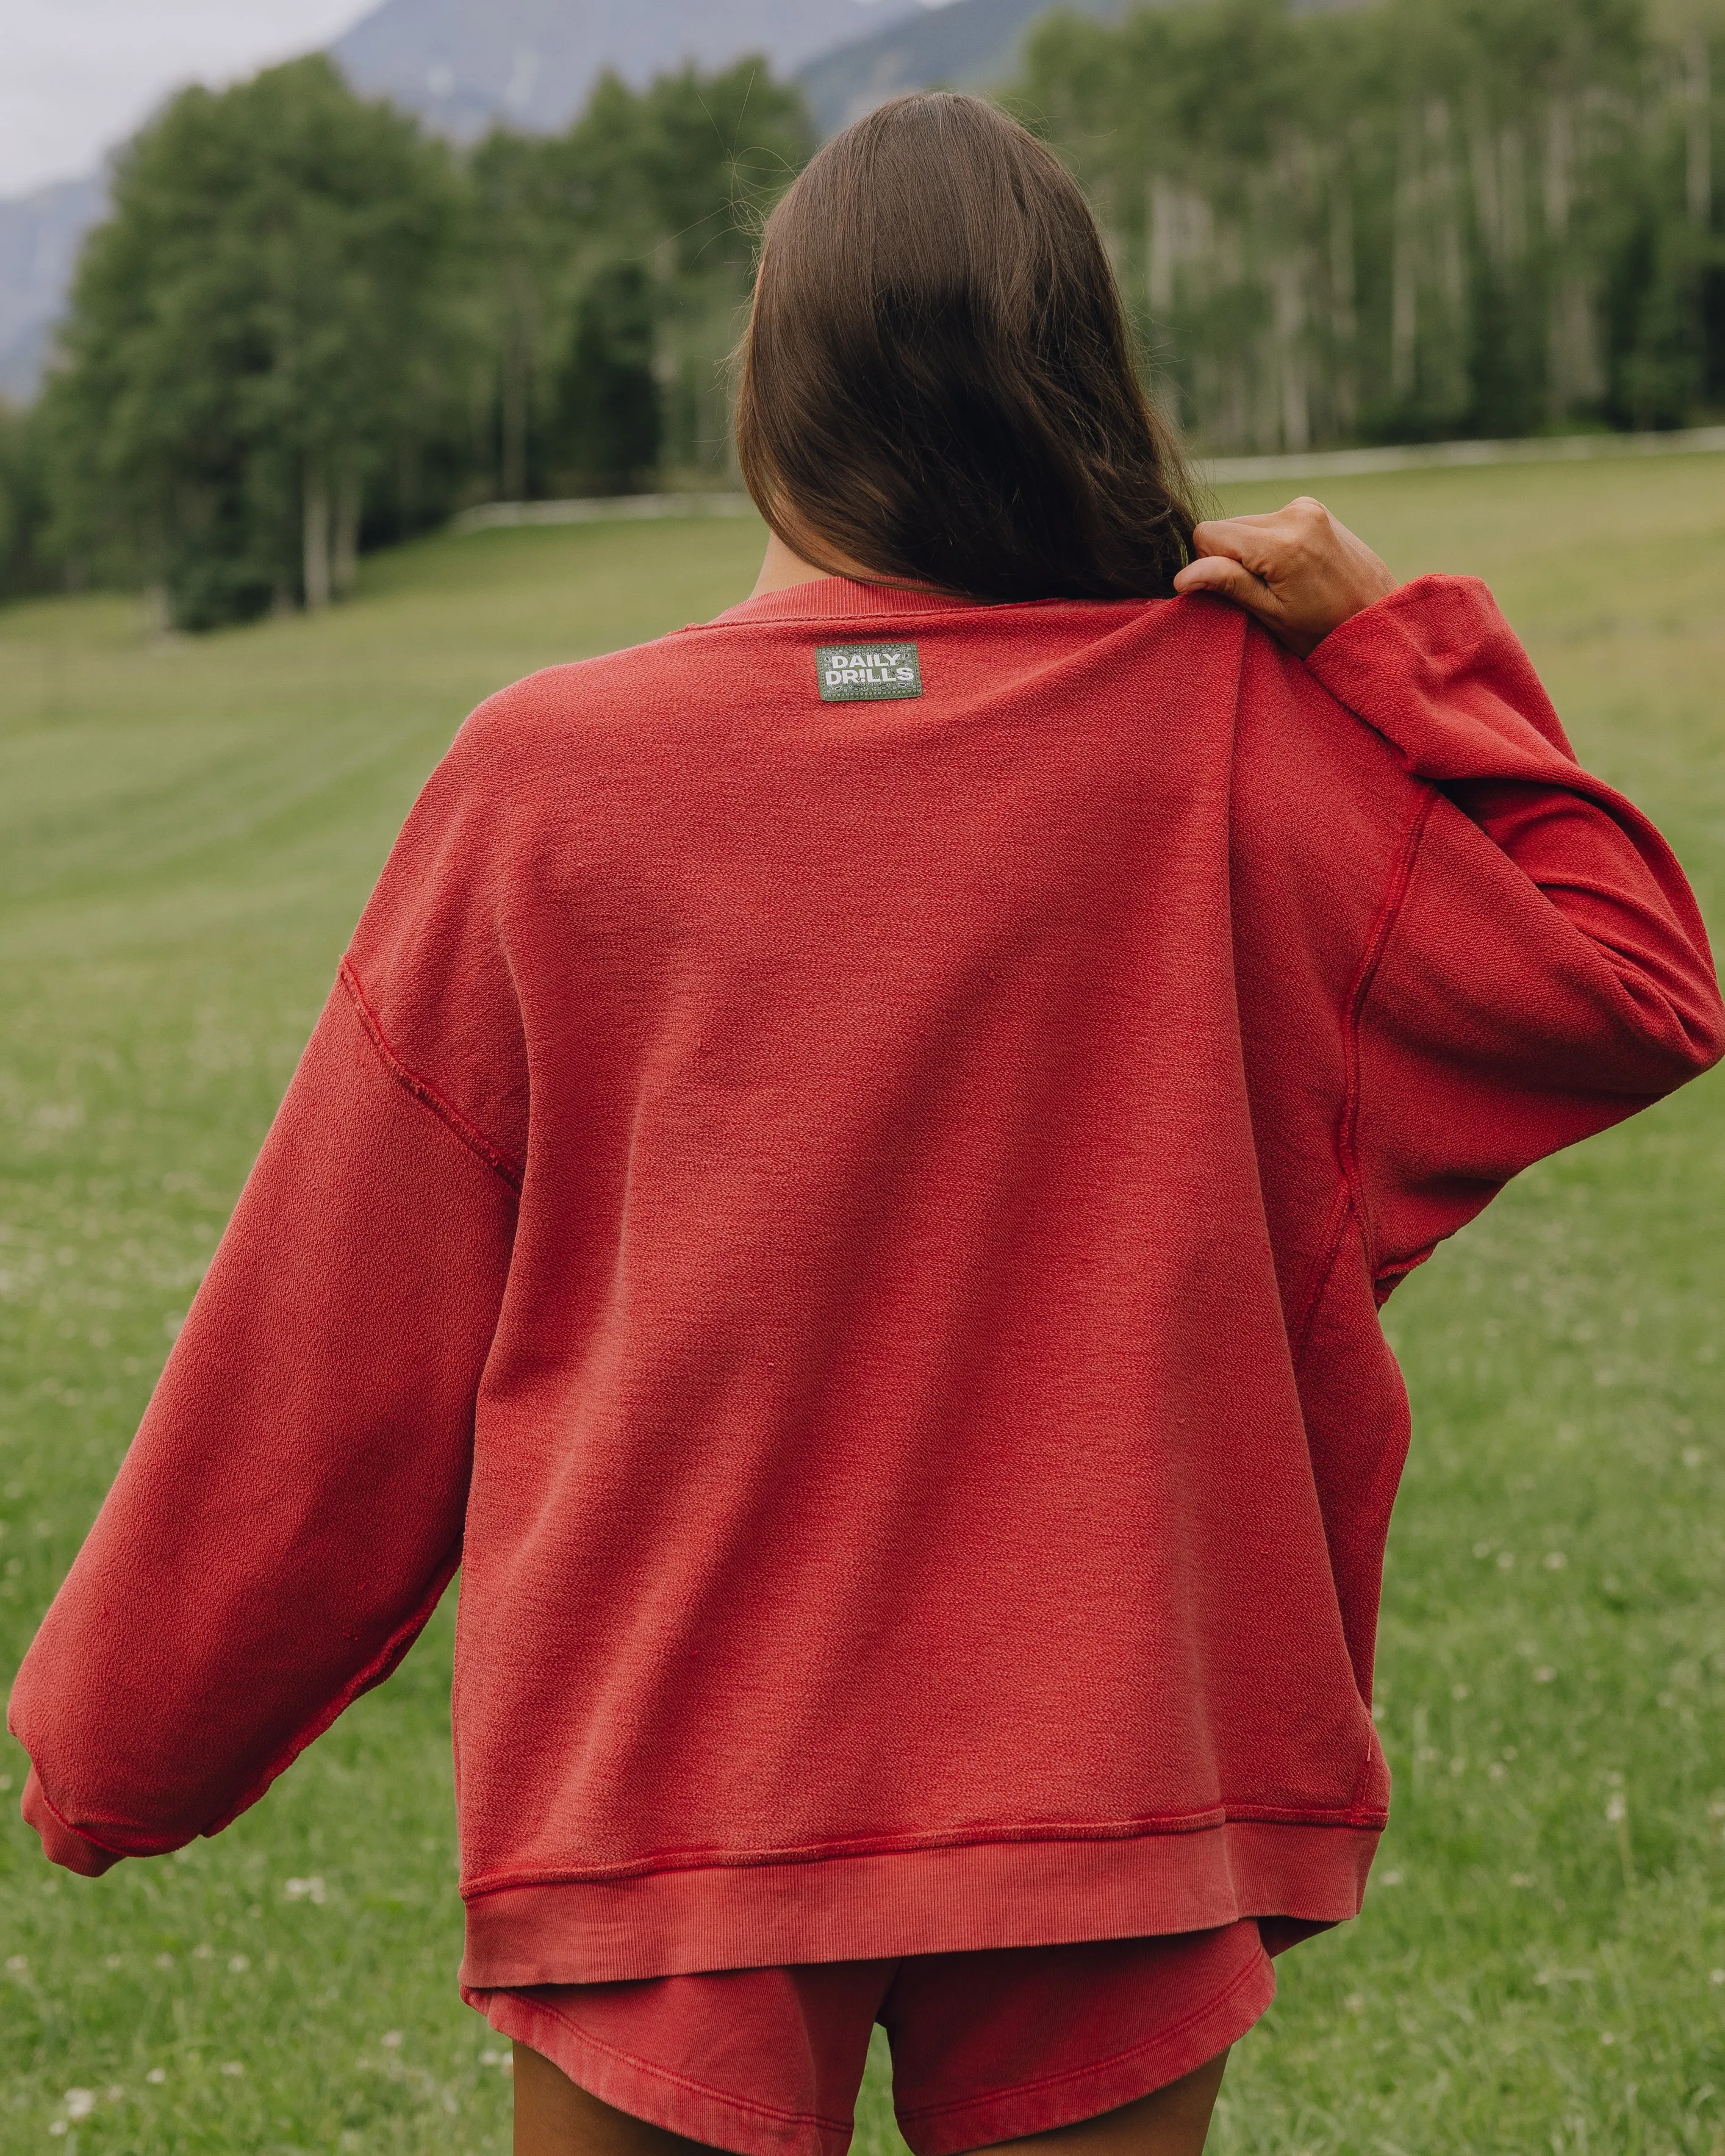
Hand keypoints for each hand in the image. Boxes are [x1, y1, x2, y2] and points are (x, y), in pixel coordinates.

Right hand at [1171, 497, 1397, 656]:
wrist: (1379, 619)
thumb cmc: (1324, 630)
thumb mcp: (1271, 614)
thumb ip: (1228, 584)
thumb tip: (1183, 575)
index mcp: (1281, 543)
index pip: (1208, 535)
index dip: (1210, 565)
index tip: (1235, 591)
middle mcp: (1294, 514)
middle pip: (1228, 527)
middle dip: (1233, 558)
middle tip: (1264, 591)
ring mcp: (1307, 507)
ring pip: (1247, 524)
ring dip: (1252, 551)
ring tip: (1282, 582)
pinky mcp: (1313, 507)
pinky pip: (1269, 521)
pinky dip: (1270, 543)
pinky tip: (1292, 568)